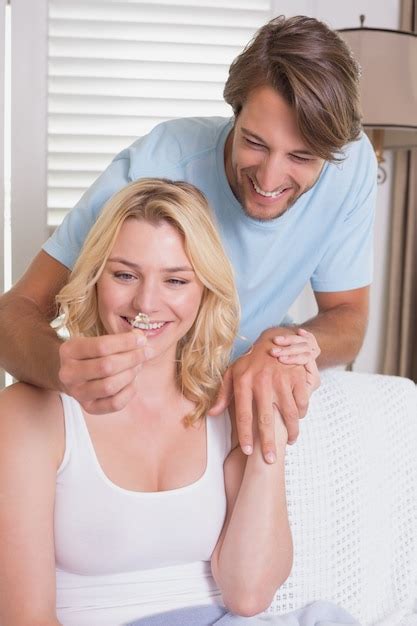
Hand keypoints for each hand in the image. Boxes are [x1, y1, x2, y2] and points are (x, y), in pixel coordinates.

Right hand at [58, 331, 153, 412]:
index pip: (101, 346)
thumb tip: (141, 338)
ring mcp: (77, 393)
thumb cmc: (92, 354)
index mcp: (69, 351)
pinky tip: (133, 381)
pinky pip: (115, 403)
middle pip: (107, 367)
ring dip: (130, 374)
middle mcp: (68, 373)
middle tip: (146, 352)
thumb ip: (120, 339)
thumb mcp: (98, 340)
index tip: (142, 339)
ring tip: (138, 366)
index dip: (126, 342)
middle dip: (132, 358)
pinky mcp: (88, 408)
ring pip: (110, 386)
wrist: (76, 376)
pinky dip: (129, 392)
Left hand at [210, 330, 313, 461]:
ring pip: (288, 413)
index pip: (243, 414)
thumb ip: (222, 394)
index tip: (249, 452)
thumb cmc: (250, 361)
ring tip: (289, 443)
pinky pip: (302, 401)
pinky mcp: (297, 376)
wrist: (272, 339)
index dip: (246, 435)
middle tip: (270, 461)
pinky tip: (298, 421)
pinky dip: (302, 414)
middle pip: (265, 419)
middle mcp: (262, 381)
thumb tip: (213, 414)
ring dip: (291, 431)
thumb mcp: (232, 373)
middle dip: (268, 443)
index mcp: (243, 382)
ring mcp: (281, 378)